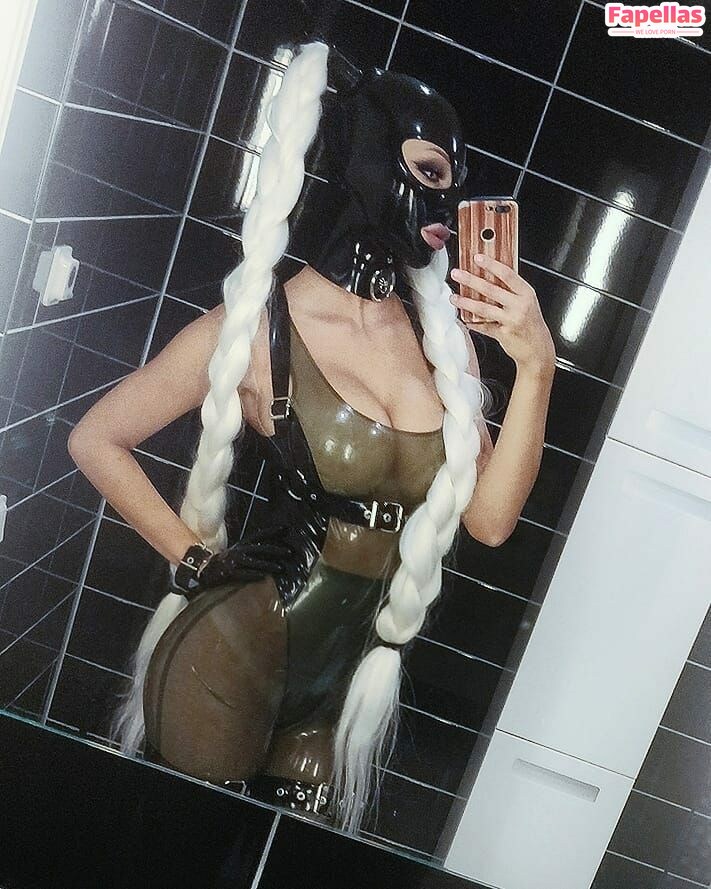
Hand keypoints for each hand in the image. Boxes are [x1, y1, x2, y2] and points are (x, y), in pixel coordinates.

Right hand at [190, 525, 296, 596]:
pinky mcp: (229, 572)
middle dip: (276, 550)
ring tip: (281, 568)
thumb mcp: (238, 552)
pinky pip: (243, 573)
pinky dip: (253, 575)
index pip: (259, 535)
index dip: (272, 532)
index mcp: (242, 545)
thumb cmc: (224, 563)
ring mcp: (234, 561)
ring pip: (254, 562)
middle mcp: (239, 551)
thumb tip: (269, 553)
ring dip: (268, 565)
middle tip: (290, 552)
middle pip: (260, 548)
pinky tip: (264, 578)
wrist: (202, 569)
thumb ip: (251, 551)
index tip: (286, 529)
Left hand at [449, 254, 555, 373]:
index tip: (477, 258)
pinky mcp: (503, 335)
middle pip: (491, 290)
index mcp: (526, 294)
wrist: (538, 349)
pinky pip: (483, 326)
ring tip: (454, 297)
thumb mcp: (528, 302)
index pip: (507, 275)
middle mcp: (520, 306)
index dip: (491, 265)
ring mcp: (511, 320)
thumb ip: (512, 291)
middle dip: (471, 280)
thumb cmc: (531, 324)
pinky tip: (463, 318)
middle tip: (457, 274)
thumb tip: (489, 276)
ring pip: (484, 308)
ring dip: (466, 302)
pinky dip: (472, 322)